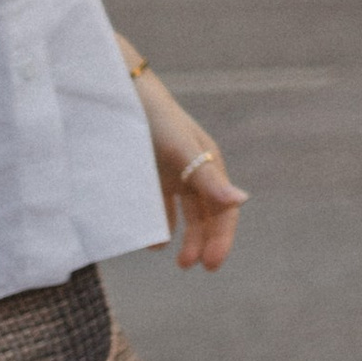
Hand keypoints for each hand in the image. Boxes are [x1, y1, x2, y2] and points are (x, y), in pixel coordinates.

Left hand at [124, 47, 246, 272]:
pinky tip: (155, 242)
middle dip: (204, 242)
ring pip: (186, 213)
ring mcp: (172, 173)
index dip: (221, 238)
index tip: (211, 264)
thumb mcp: (180, 150)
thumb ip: (207, 177)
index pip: (223, 209)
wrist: (119, 92)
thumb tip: (242, 201)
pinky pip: (161, 205)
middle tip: (193, 268)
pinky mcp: (150, 174)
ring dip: (186, 237)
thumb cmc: (154, 117)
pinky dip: (161, 224)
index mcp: (209, 164)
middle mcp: (194, 170)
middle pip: (207, 214)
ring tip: (178, 261)